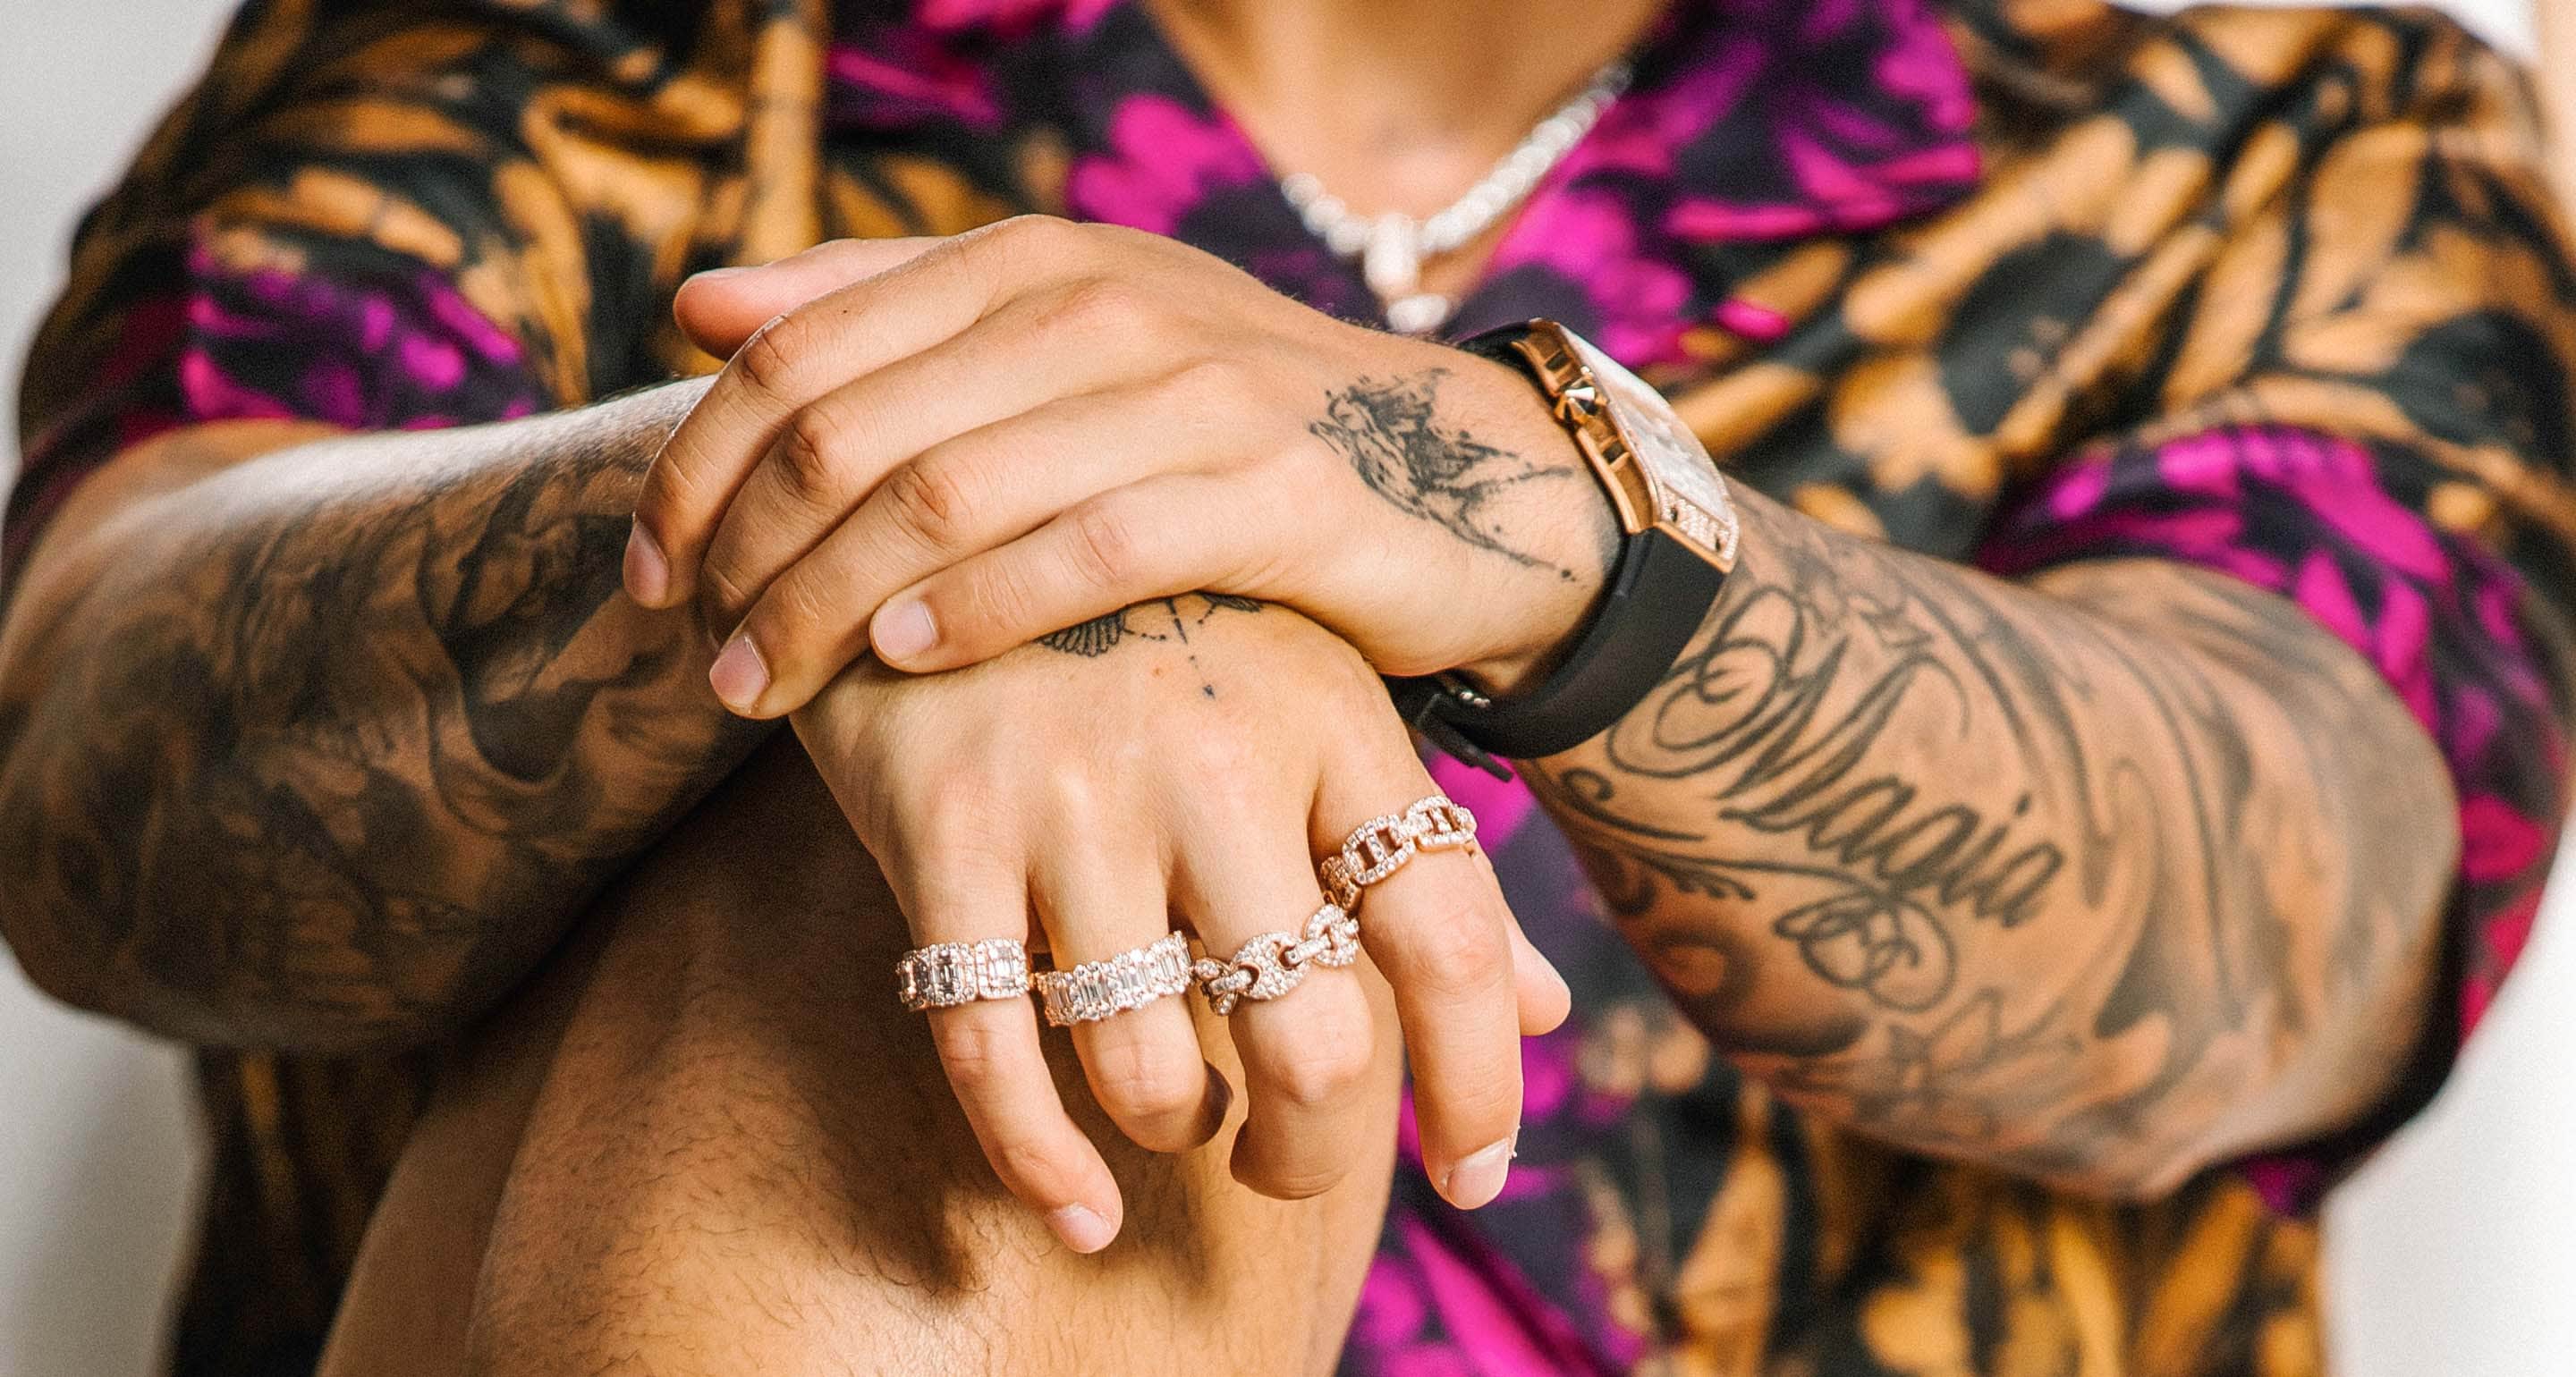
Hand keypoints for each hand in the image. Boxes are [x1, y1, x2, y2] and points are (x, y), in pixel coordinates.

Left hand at [624, 219, 1617, 719]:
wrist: (1464, 483)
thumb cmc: (1228, 436)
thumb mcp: (1062, 349)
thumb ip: (888, 320)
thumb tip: (702, 306)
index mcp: (1029, 260)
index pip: (798, 349)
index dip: (697, 467)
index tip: (651, 579)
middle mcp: (1099, 301)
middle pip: (847, 426)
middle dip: (745, 557)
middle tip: (702, 664)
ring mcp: (1189, 391)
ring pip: (941, 494)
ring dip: (824, 607)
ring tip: (764, 694)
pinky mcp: (1269, 494)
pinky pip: (1080, 553)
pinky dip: (972, 611)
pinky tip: (903, 662)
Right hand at [790, 595, 1570, 1250]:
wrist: (955, 501)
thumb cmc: (1168, 626)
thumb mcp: (1316, 702)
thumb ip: (1424, 855)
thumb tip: (1541, 1011)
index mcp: (1335, 722)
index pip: (1449, 939)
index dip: (1479, 1085)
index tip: (1477, 1176)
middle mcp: (1222, 763)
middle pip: (1314, 1041)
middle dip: (1312, 1151)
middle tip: (1286, 1164)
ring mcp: (1079, 797)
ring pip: (1153, 1069)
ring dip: (1176, 1129)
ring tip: (1178, 1108)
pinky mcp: (946, 830)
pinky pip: (993, 1054)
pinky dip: (1040, 1162)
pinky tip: (1078, 1200)